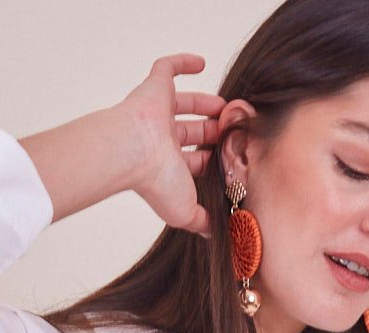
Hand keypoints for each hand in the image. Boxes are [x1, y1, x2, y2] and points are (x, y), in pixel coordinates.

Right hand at [117, 53, 225, 237]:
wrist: (132, 152)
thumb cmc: (156, 182)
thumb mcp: (187, 211)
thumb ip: (203, 221)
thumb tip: (218, 233)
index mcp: (169, 166)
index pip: (195, 161)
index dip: (213, 160)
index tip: (234, 158)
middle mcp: (162, 139)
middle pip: (193, 132)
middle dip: (214, 132)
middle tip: (236, 129)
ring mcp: (157, 112)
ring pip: (185, 104)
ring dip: (206, 104)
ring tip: (228, 105)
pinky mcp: (154, 88)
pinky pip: (167, 68)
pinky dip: (182, 63)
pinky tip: (202, 63)